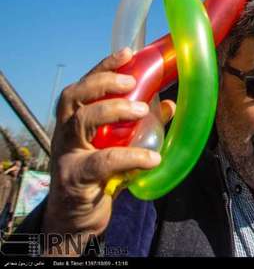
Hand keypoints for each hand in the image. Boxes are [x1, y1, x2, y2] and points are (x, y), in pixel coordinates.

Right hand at [42, 49, 175, 255]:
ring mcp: (67, 155)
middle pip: (73, 96)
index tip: (127, 52)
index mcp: (76, 120)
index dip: (103, 67)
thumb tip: (169, 104)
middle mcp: (66, 133)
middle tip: (131, 82)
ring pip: (80, 122)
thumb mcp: (120, 146)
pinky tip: (152, 158)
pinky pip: (101, 163)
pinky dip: (130, 156)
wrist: (77, 219)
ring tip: (142, 111)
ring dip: (112, 110)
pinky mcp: (74, 179)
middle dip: (102, 82)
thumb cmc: (99, 176)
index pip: (85, 85)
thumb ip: (142, 126)